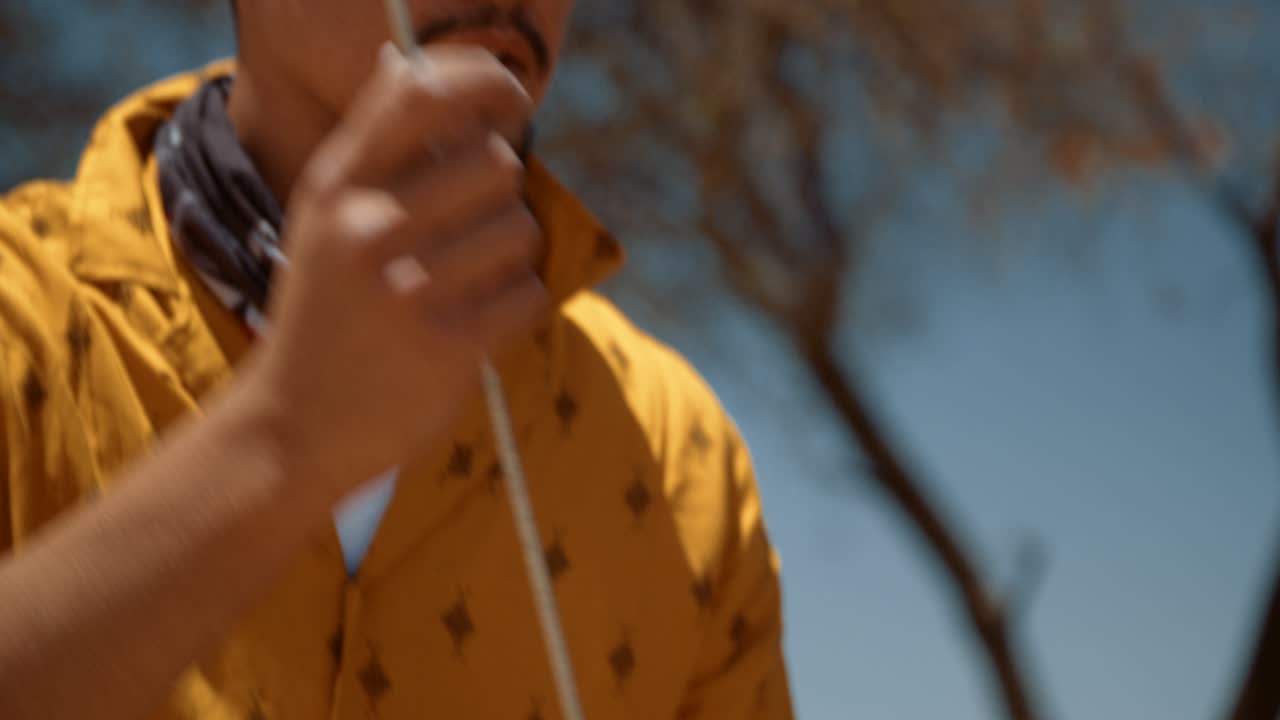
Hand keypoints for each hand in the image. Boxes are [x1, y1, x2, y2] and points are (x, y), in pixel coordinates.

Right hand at [239, 44, 545, 497]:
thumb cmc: (326, 314)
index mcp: (335, 186)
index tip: (511, 98)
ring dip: (511, 256)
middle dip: (503, 194)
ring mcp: (407, 288)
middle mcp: (365, 227)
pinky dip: (517, 306)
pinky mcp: (449, 347)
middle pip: (495, 163)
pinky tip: (477, 323)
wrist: (294, 428)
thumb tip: (407, 62)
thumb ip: (371, 147)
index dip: (484, 80)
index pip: (421, 91)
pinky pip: (529, 292)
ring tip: (468, 283)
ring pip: (520, 228)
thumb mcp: (321, 221)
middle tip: (473, 229)